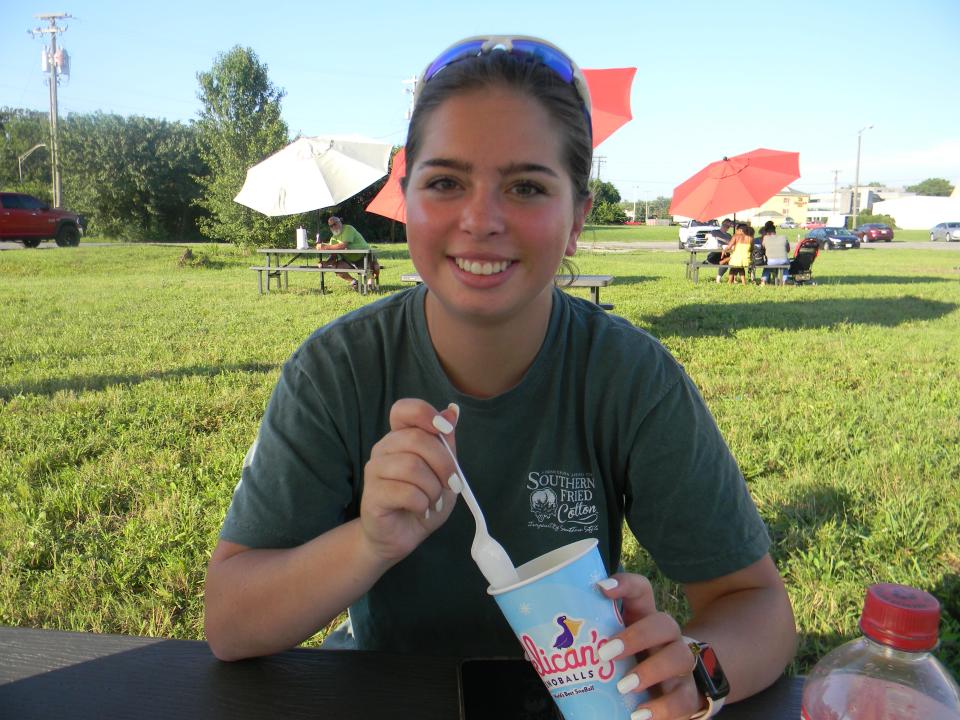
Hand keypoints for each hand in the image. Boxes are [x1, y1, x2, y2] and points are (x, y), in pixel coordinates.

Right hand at [360, 399, 459, 563]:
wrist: (402, 535)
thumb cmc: (423, 500)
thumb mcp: (444, 471)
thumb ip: (446, 443)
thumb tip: (452, 410)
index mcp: (401, 437)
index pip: (405, 409)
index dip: (425, 413)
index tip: (445, 429)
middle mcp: (384, 448)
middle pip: (416, 439)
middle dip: (443, 463)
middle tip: (451, 484)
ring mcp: (374, 470)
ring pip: (412, 467)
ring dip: (433, 488)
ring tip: (433, 500)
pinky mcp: (372, 495)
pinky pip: (406, 492)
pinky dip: (423, 503)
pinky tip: (421, 509)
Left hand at [598, 573, 704, 719]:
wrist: (667, 692)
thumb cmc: (628, 664)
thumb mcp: (610, 648)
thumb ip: (584, 645)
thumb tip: (537, 652)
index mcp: (644, 619)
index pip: (641, 591)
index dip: (625, 584)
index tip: (601, 588)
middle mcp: (666, 638)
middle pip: (664, 622)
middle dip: (636, 636)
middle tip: (605, 653)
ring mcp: (681, 665)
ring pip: (680, 657)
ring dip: (651, 671)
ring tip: (623, 687)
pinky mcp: (687, 694)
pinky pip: (684, 699)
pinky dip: (663, 708)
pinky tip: (640, 715)